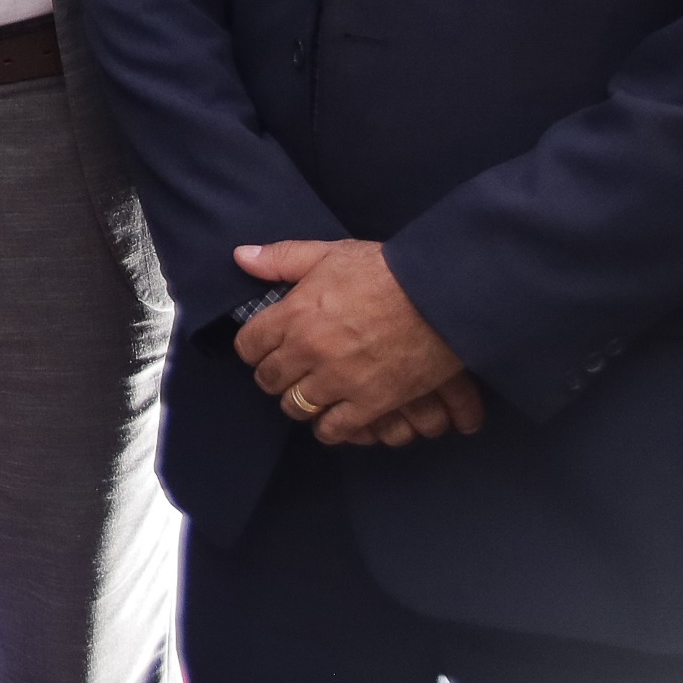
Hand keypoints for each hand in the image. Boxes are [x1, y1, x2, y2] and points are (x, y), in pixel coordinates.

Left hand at [232, 238, 467, 443]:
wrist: (441, 295)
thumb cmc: (386, 270)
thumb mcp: (330, 253)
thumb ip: (282, 258)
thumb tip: (242, 257)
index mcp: (293, 314)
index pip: (249, 346)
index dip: (254, 348)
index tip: (265, 347)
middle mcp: (309, 351)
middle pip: (270, 380)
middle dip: (275, 376)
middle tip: (289, 371)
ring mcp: (338, 380)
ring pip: (296, 406)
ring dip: (300, 401)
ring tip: (311, 393)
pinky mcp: (370, 402)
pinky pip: (334, 429)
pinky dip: (330, 428)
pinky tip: (334, 418)